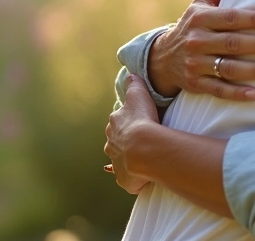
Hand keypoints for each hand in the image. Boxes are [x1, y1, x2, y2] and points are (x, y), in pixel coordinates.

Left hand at [105, 75, 158, 193]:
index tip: (138, 122)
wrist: (143, 148)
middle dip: (125, 142)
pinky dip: (132, 177)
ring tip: (142, 160)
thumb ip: (134, 84)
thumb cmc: (142, 120)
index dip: (128, 122)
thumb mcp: (138, 95)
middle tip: (141, 142)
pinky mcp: (123, 179)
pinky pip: (127, 177)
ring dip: (128, 159)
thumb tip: (130, 74)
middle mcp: (111, 143)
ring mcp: (116, 162)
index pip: (118, 121)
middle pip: (116, 141)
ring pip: (120, 160)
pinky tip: (141, 176)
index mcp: (114, 124)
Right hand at [149, 0, 254, 100]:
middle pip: (231, 44)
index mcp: (201, 19)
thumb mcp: (201, 2)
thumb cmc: (193, 25)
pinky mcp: (195, 84)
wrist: (162, 58)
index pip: (229, 18)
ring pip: (228, 68)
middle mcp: (196, 41)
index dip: (251, 19)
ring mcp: (195, 64)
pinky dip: (236, 93)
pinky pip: (218, 90)